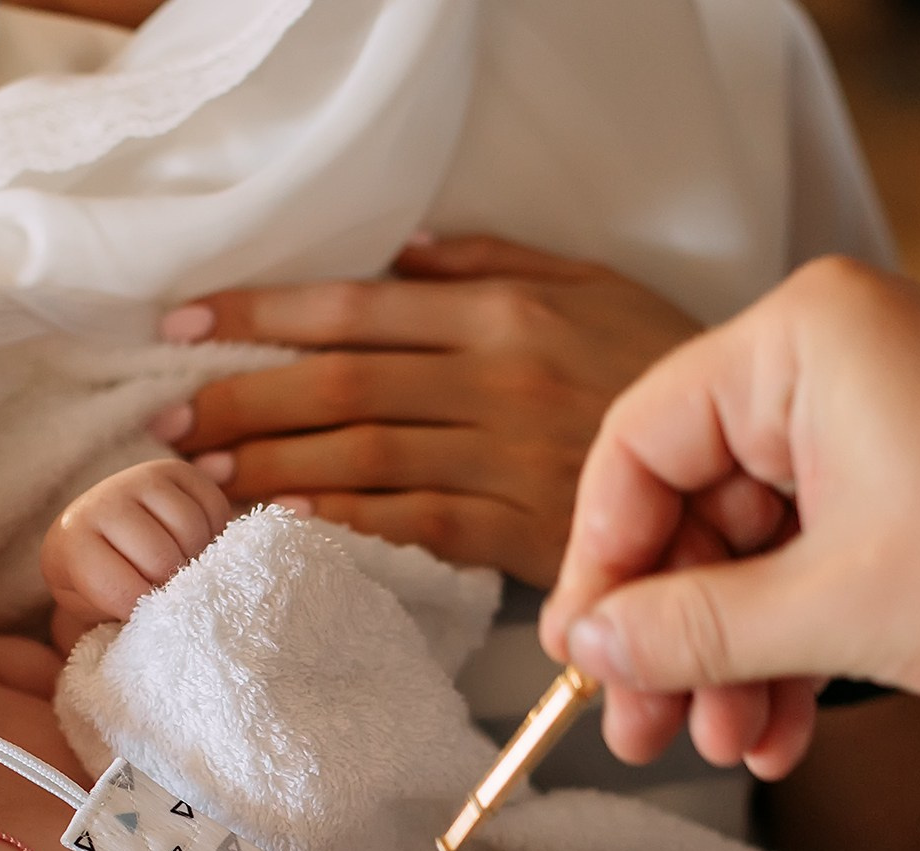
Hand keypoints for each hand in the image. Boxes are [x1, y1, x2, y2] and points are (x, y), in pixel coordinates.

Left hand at [39, 458, 234, 649]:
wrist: (101, 525)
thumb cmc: (99, 577)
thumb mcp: (92, 605)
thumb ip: (119, 614)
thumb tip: (168, 619)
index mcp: (73, 541)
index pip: (122, 589)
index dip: (140, 608)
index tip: (137, 609)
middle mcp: (104, 500)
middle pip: (162, 558)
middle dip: (169, 583)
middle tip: (163, 586)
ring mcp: (141, 478)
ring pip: (191, 530)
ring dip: (194, 557)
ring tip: (178, 564)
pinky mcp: (177, 470)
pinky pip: (213, 507)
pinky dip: (211, 532)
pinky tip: (191, 541)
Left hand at [152, 234, 697, 586]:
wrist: (756, 473)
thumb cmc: (665, 374)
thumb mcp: (595, 289)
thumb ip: (496, 263)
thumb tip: (404, 251)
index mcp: (504, 310)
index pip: (357, 306)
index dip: (261, 314)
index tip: (184, 323)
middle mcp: (497, 376)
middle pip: (340, 381)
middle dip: (239, 395)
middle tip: (163, 415)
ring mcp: (508, 455)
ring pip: (361, 453)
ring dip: (268, 463)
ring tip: (196, 475)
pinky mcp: (523, 529)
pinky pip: (412, 525)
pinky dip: (339, 523)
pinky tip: (279, 525)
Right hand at [539, 257, 919, 775]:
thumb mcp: (840, 608)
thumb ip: (696, 627)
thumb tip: (589, 645)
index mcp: (801, 341)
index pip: (639, 443)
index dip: (600, 560)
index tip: (582, 656)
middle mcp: (827, 360)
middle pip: (691, 502)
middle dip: (672, 630)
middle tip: (641, 728)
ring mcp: (870, 419)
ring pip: (750, 546)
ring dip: (731, 654)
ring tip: (723, 745)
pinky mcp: (907, 478)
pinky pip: (812, 557)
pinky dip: (793, 642)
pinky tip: (780, 728)